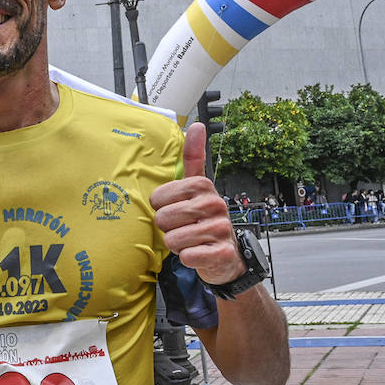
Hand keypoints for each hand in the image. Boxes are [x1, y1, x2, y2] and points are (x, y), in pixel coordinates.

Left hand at [150, 123, 245, 287]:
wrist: (226, 256)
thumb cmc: (205, 219)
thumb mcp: (197, 187)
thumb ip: (193, 157)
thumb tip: (196, 125)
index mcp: (202, 186)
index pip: (157, 198)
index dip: (161, 208)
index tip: (176, 209)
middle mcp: (214, 204)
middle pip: (163, 219)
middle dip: (168, 228)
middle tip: (184, 228)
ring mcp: (220, 229)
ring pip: (173, 239)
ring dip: (178, 244)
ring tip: (192, 240)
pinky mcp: (222, 253)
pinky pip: (188, 256)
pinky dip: (188, 258)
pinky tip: (199, 254)